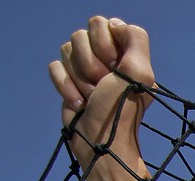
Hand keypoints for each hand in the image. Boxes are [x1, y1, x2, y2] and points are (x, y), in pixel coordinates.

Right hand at [48, 16, 153, 170]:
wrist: (99, 140)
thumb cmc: (120, 109)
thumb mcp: (139, 72)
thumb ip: (136, 39)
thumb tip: (116, 25)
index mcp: (125, 53)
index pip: (103, 24)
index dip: (104, 44)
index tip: (114, 68)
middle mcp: (106, 58)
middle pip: (81, 36)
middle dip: (90, 63)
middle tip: (103, 84)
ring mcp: (85, 69)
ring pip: (66, 50)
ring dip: (79, 78)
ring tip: (93, 97)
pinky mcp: (68, 81)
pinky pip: (55, 67)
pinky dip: (65, 87)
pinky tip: (80, 103)